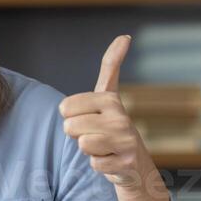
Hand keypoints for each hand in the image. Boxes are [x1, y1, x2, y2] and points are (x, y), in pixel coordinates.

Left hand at [58, 34, 162, 196]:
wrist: (135, 163)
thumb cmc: (112, 125)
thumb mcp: (108, 94)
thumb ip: (111, 65)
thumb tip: (125, 36)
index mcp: (110, 100)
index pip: (65, 108)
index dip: (72, 117)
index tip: (89, 118)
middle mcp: (120, 117)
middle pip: (70, 127)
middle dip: (78, 135)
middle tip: (96, 135)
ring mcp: (125, 141)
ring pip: (82, 144)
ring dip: (89, 150)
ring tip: (103, 147)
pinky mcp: (126, 162)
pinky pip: (94, 164)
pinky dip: (99, 165)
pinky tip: (111, 160)